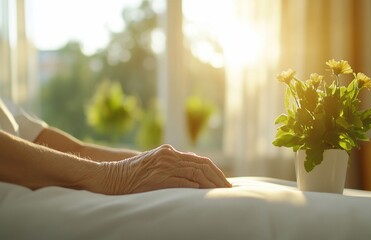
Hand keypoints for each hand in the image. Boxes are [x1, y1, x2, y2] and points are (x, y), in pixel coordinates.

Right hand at [98, 144, 231, 194]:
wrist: (111, 176)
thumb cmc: (131, 175)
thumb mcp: (154, 166)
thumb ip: (171, 168)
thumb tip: (192, 179)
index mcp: (170, 152)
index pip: (200, 160)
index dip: (215, 171)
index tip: (224, 183)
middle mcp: (170, 155)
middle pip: (202, 164)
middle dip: (218, 177)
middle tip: (229, 189)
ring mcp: (164, 164)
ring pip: (196, 171)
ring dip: (212, 183)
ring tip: (222, 193)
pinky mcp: (158, 176)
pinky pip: (182, 180)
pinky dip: (196, 186)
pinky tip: (205, 193)